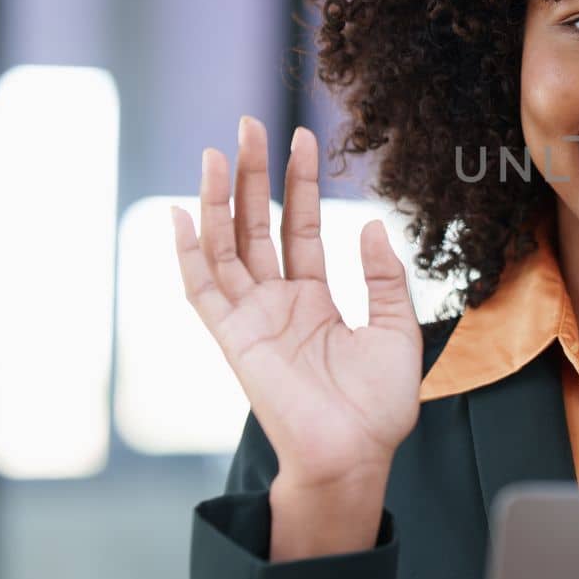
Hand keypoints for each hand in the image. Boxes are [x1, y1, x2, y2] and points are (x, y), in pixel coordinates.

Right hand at [170, 117, 422, 492]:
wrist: (357, 453)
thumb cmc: (379, 405)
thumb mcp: (398, 328)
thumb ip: (384, 277)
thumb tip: (371, 225)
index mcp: (314, 299)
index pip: (299, 227)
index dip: (298, 184)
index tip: (300, 138)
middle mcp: (277, 303)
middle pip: (255, 226)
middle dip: (249, 176)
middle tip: (248, 125)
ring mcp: (251, 319)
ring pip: (224, 248)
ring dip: (215, 202)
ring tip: (215, 153)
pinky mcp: (233, 340)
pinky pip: (202, 292)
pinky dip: (189, 255)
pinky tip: (181, 215)